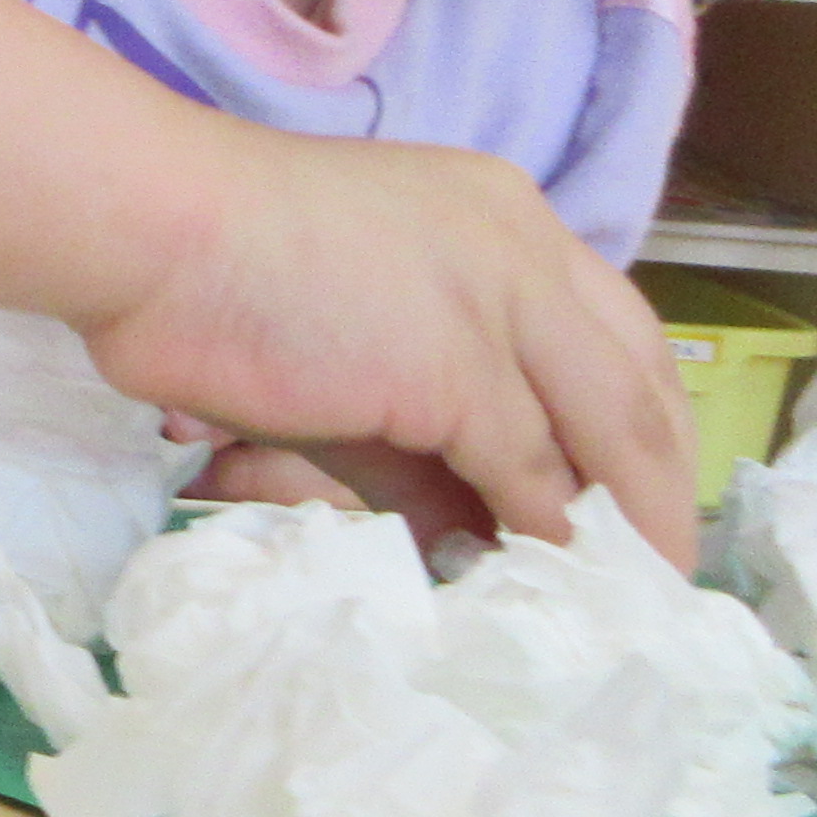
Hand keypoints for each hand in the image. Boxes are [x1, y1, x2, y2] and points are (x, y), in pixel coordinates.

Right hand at [82, 133, 698, 563]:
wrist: (153, 226)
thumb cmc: (223, 268)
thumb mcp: (354, 339)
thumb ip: (420, 425)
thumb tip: (468, 535)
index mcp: (502, 217)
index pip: (613, 328)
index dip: (639, 420)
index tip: (638, 496)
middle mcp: (525, 247)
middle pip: (640, 380)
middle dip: (663, 483)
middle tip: (659, 569)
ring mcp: (501, 299)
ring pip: (610, 427)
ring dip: (628, 523)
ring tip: (627, 599)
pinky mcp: (460, 366)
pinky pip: (531, 471)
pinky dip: (548, 534)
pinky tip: (548, 585)